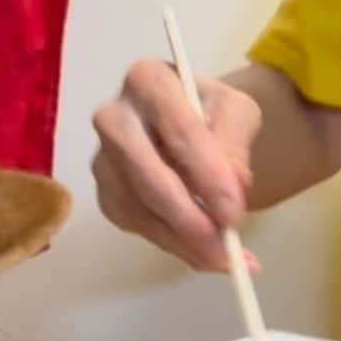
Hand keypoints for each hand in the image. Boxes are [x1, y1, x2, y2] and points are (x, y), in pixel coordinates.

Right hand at [92, 60, 261, 270]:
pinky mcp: (107, 197)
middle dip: (186, 216)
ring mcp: (104, 162)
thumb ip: (236, 142)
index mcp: (147, 81)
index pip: (177, 128)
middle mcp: (114, 118)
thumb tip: (231, 187)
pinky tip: (205, 255)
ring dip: (184, 241)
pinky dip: (175, 247)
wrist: (189, 129)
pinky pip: (139, 229)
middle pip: (145, 175)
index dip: (206, 174)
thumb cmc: (211, 115)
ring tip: (226, 260)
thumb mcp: (236, 114)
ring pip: (140, 210)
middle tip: (222, 246)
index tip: (233, 212)